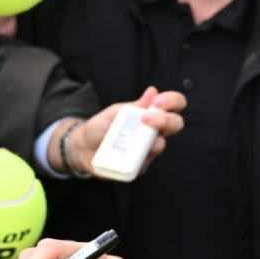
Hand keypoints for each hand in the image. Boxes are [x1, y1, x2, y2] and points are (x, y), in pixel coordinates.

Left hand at [59, 88, 186, 176]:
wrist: (83, 147)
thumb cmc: (102, 127)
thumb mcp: (116, 112)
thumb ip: (135, 106)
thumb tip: (152, 91)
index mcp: (152, 115)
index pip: (175, 106)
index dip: (173, 101)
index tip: (157, 101)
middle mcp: (155, 133)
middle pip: (175, 125)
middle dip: (165, 119)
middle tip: (145, 118)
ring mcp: (148, 151)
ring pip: (160, 146)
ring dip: (146, 138)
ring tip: (127, 136)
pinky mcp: (139, 167)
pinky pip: (141, 163)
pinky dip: (129, 155)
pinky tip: (117, 152)